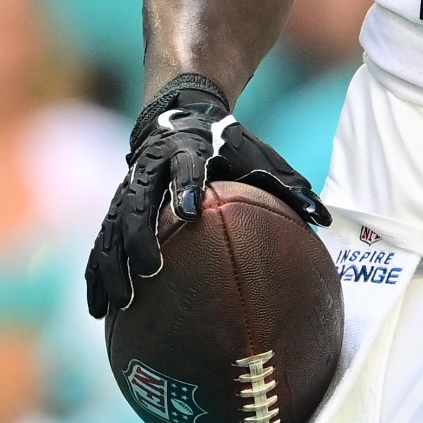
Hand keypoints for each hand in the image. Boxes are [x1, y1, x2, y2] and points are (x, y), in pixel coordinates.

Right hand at [85, 73, 329, 317]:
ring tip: (117, 304)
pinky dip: (97, 273)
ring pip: (112, 228)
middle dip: (139, 236)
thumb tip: (325, 218)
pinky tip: (99, 310)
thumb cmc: (226, 141)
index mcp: (188, 151)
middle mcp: (151, 169)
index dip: (186, 186)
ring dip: (111, 264)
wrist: (177, 112)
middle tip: (148, 271)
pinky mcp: (116, 206)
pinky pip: (102, 242)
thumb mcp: (257, 154)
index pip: (184, 167)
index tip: (190, 210)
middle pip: (137, 202)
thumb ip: (287, 184)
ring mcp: (129, 189)